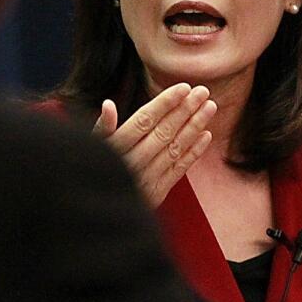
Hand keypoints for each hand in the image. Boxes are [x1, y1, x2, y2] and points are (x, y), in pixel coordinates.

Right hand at [93, 83, 215, 208]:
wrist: (100, 214)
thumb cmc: (94, 171)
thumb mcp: (91, 147)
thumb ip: (102, 127)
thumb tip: (108, 104)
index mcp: (117, 147)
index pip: (145, 119)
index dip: (166, 103)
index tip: (184, 87)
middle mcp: (134, 161)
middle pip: (164, 131)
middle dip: (186, 110)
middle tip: (203, 91)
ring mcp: (148, 177)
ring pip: (175, 147)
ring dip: (195, 126)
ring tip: (210, 107)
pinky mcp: (157, 192)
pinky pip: (179, 169)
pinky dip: (194, 152)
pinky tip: (206, 135)